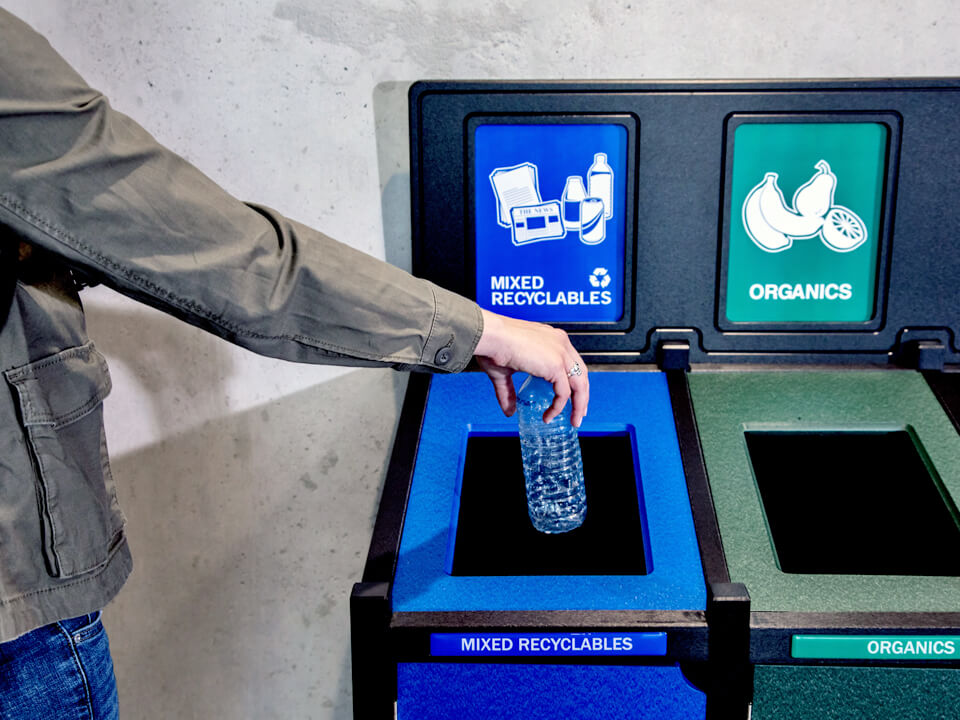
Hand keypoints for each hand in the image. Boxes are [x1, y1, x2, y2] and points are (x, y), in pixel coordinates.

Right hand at [473, 308, 588, 426]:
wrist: (489, 336)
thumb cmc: (492, 345)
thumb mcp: (504, 372)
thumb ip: (509, 391)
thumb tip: (509, 411)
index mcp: (551, 339)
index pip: (572, 362)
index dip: (575, 381)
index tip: (573, 397)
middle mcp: (560, 343)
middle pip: (581, 374)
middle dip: (583, 396)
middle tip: (580, 413)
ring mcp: (560, 353)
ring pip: (579, 384)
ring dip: (578, 406)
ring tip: (573, 421)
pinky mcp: (556, 365)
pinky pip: (564, 392)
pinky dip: (558, 407)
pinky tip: (549, 415)